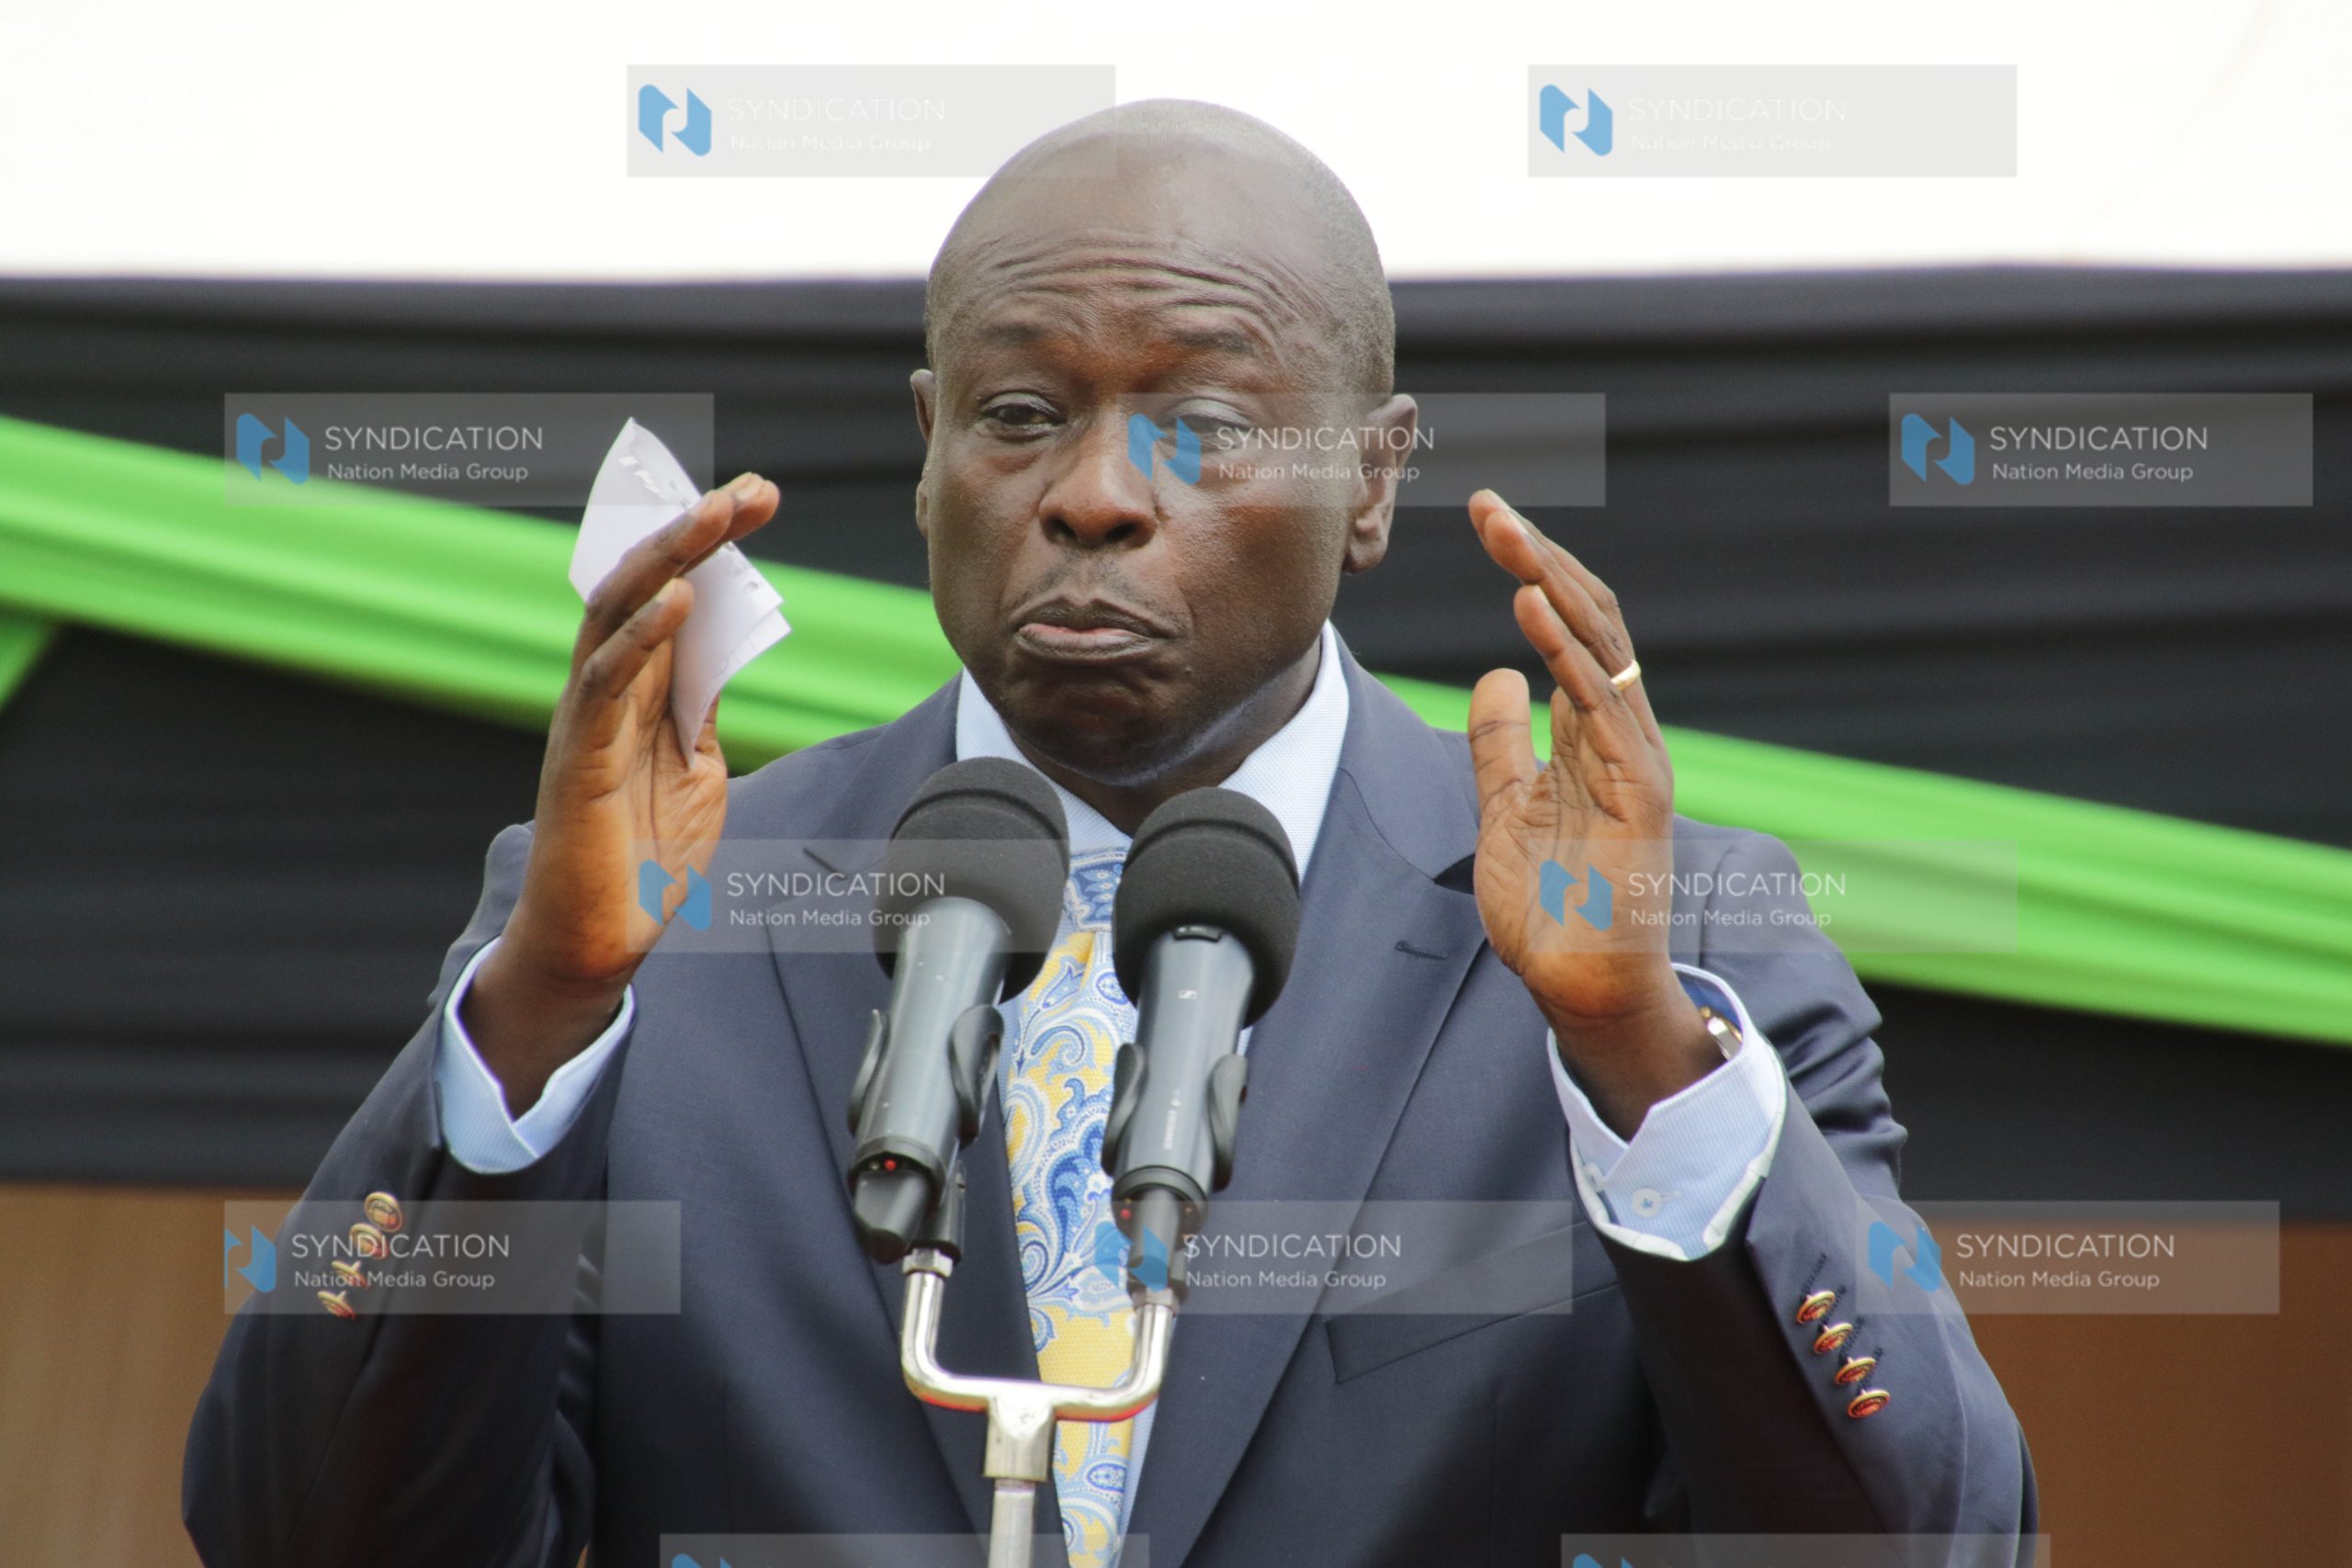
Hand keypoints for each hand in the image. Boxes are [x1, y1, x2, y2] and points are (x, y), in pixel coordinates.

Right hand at [462, 474, 780, 1111]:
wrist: (598, 944)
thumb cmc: (641, 860)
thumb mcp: (696, 769)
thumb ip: (703, 705)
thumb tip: (727, 643)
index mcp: (638, 688)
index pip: (673, 594)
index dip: (710, 544)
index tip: (759, 497)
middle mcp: (606, 690)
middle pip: (646, 587)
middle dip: (696, 532)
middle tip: (750, 490)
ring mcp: (588, 719)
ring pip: (619, 616)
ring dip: (670, 562)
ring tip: (715, 516)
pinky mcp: (579, 756)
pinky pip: (605, 683)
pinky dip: (641, 637)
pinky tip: (678, 600)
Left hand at [1463, 491, 1713, 1134]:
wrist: (1581, 985)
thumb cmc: (1551, 903)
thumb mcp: (1505, 806)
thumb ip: (1500, 742)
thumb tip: (1498, 676)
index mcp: (1592, 729)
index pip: (1569, 626)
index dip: (1533, 569)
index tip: (1489, 519)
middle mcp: (1621, 732)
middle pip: (1587, 621)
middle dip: (1539, 557)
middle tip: (1490, 505)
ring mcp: (1635, 758)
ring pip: (1601, 650)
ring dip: (1552, 586)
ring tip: (1509, 535)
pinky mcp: (1639, 793)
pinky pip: (1603, 709)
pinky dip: (1568, 655)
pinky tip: (1532, 611)